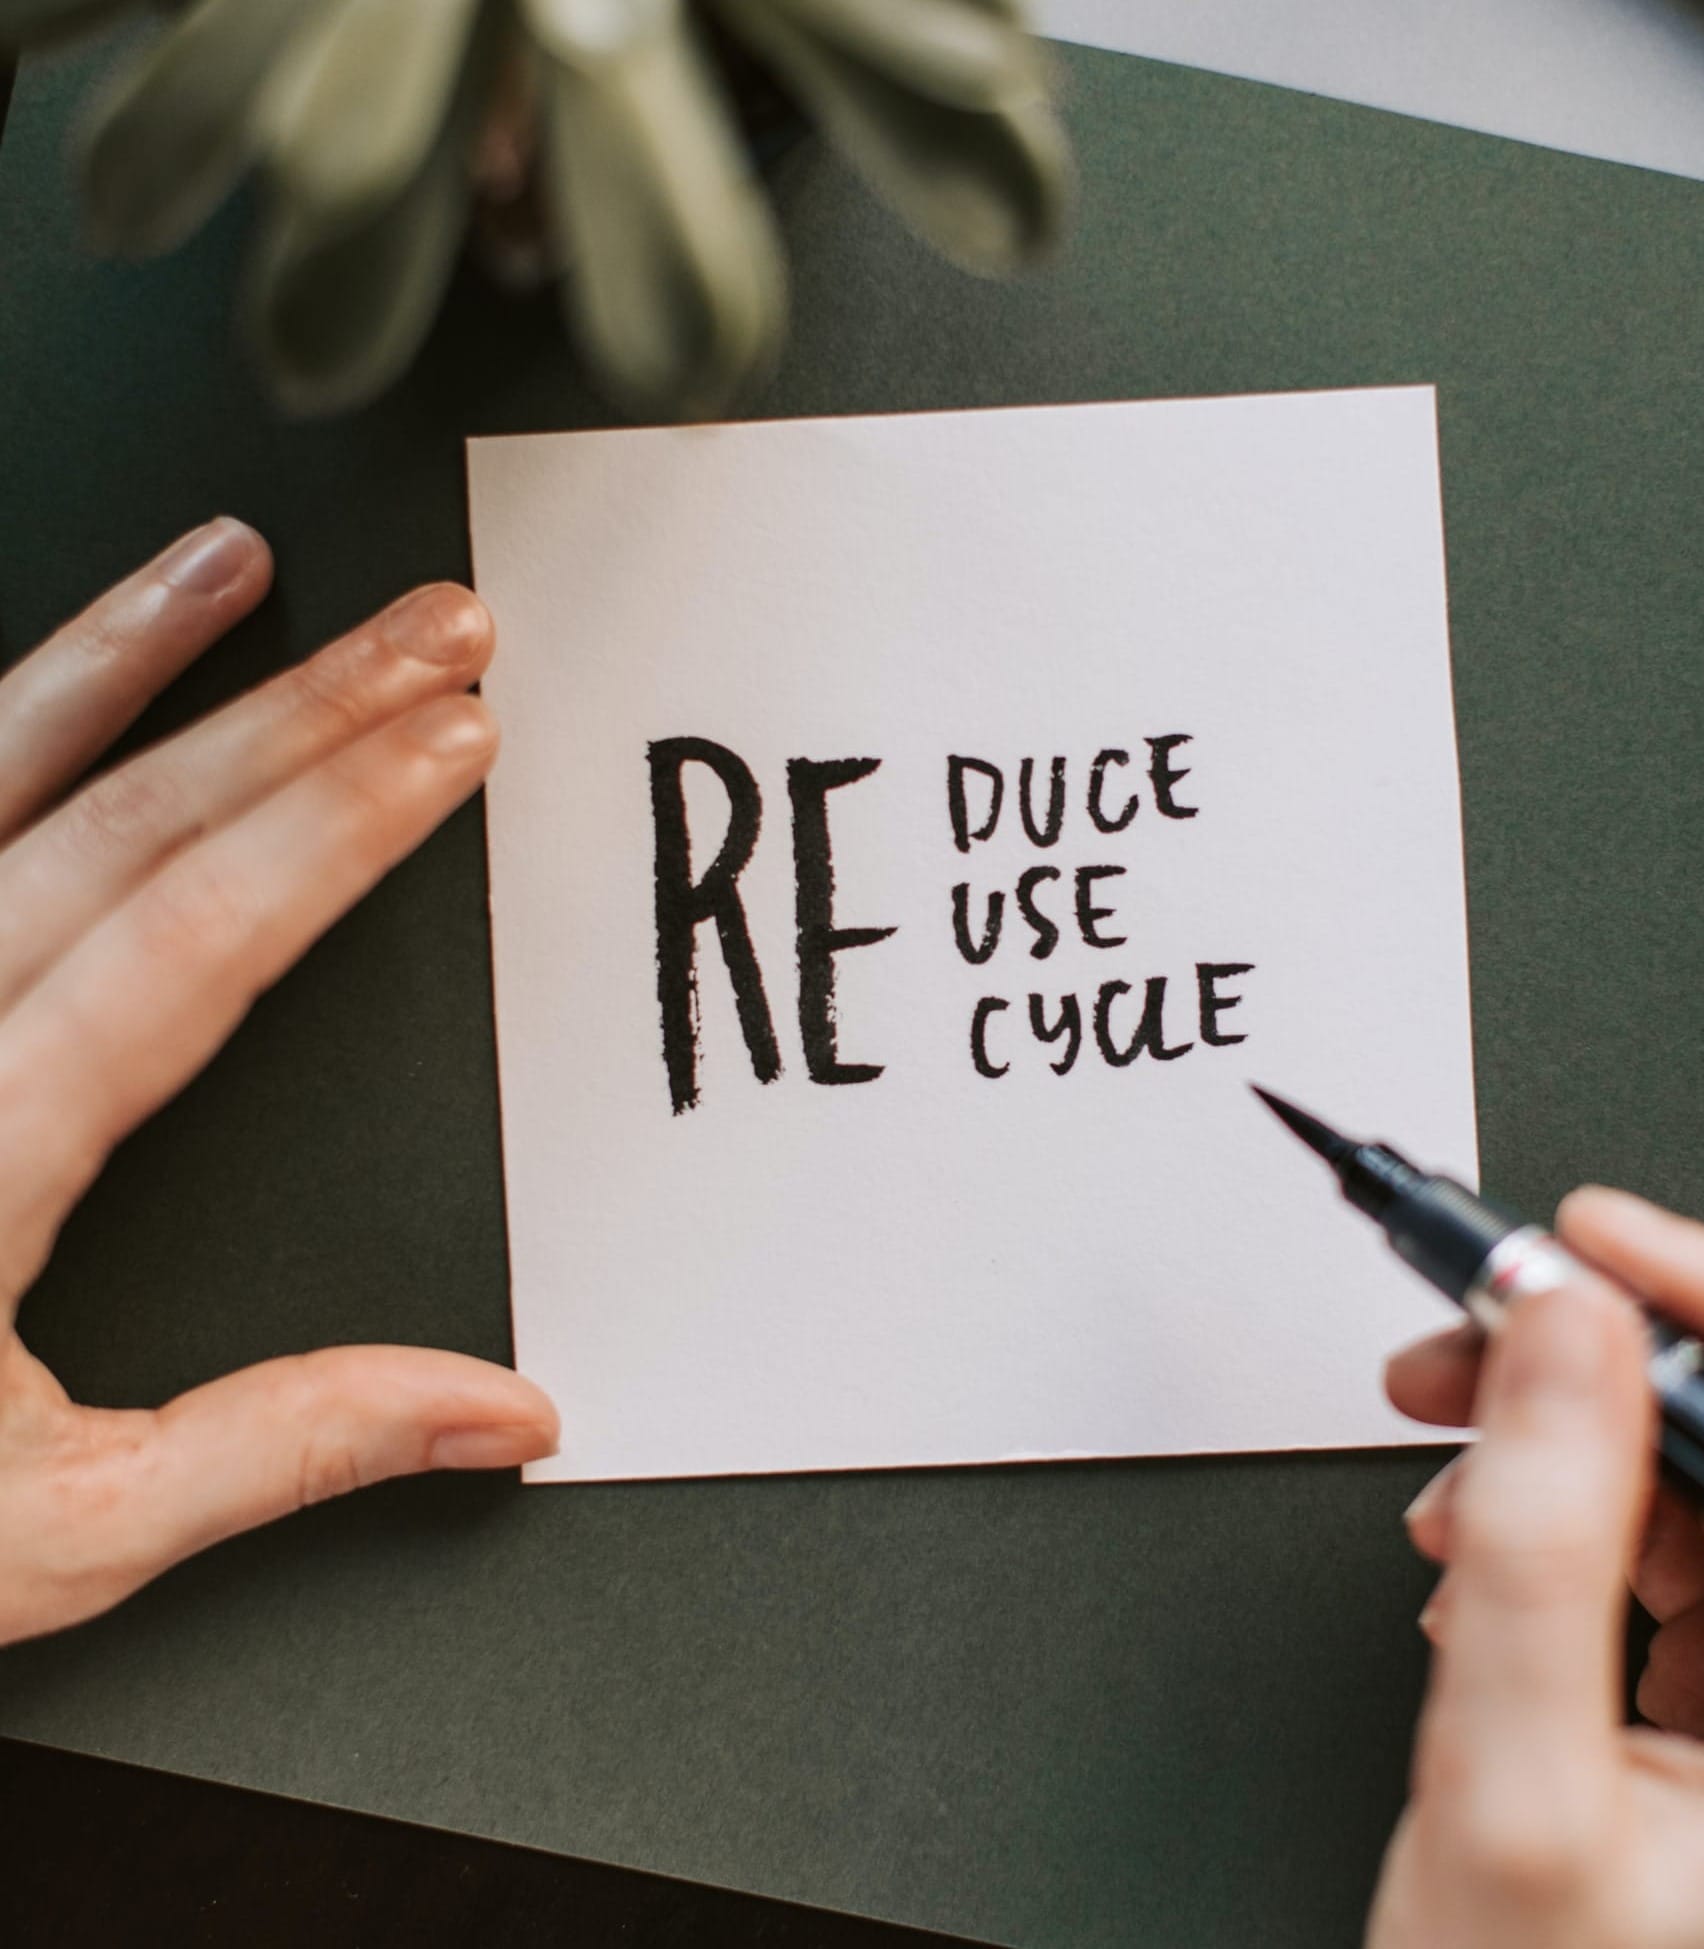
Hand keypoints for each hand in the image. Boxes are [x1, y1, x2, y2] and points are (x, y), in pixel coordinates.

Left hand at [0, 518, 556, 1647]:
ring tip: (232, 564)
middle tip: (433, 635)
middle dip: (301, 713)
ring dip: (124, 658)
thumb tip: (497, 1410)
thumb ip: (284, 1449)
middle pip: (121, 829)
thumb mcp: (56, 1531)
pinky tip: (47, 670)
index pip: (186, 943)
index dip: (337, 827)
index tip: (450, 740)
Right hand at [1369, 1188, 1703, 1948]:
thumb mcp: (1515, 1781)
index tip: (1590, 1246)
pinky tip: (1485, 1531)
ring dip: (1571, 1424)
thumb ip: (1543, 1537)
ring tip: (1453, 1435)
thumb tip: (1563, 1326)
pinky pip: (1672, 1528)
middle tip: (1486, 1319)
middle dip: (1615, 1355)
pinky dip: (1566, 1497)